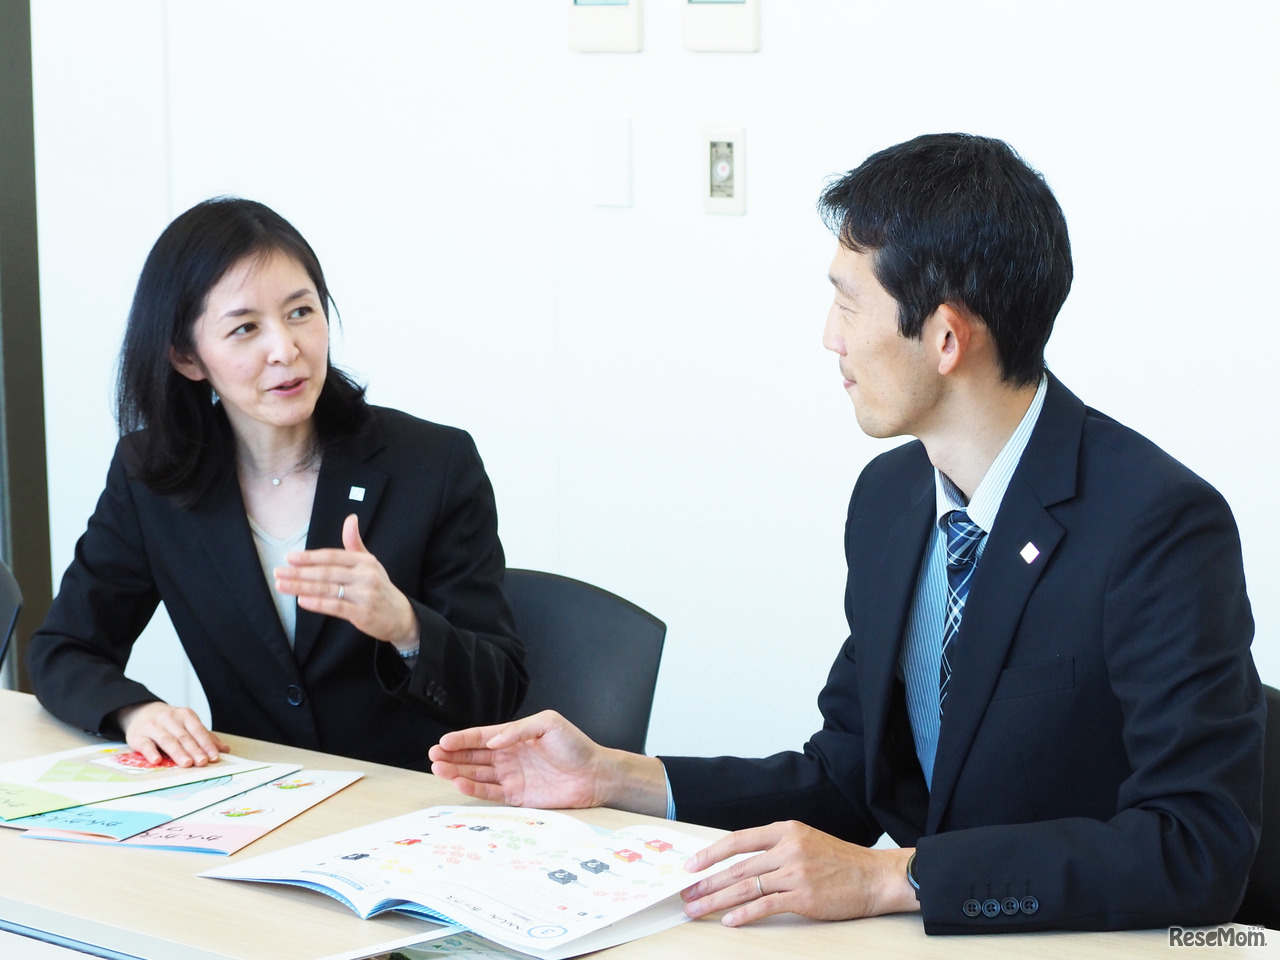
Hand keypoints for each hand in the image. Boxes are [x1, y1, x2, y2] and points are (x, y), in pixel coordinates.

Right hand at [115, 701, 228, 767]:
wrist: (141, 711)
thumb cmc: (169, 722)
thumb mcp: (187, 724)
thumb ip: (204, 737)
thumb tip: (224, 749)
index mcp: (185, 715)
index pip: (198, 730)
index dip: (207, 744)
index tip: (214, 757)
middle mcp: (169, 719)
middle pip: (184, 736)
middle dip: (194, 750)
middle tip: (202, 762)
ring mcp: (153, 726)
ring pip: (167, 740)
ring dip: (177, 752)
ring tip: (186, 763)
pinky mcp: (138, 736)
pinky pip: (145, 744)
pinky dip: (151, 752)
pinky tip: (157, 761)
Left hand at [275, 514, 417, 649]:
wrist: (400, 616)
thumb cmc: (379, 587)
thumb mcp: (369, 563)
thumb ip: (354, 543)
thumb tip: (350, 518)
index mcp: (365, 561)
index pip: (333, 556)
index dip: (310, 557)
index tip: (290, 558)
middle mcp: (366, 575)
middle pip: (327, 572)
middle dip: (300, 572)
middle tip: (278, 572)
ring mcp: (365, 595)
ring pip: (327, 589)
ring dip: (301, 587)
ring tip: (282, 585)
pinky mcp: (363, 613)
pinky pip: (336, 607)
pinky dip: (317, 603)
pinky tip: (301, 600)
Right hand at [429, 710, 666, 814]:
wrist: (595, 774)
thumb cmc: (575, 745)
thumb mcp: (548, 724)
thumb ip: (518, 730)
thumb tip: (492, 740)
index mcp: (514, 736)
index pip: (481, 737)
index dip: (461, 739)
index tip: (442, 741)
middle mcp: (509, 756)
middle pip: (473, 756)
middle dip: (452, 755)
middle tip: (434, 756)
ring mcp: (512, 777)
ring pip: (477, 774)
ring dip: (457, 772)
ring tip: (439, 769)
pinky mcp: (517, 796)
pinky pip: (490, 792)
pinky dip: (473, 789)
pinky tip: (459, 783)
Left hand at [680, 821, 917, 926]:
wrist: (875, 877)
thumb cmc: (840, 861)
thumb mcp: (805, 840)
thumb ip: (775, 848)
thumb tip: (739, 863)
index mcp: (785, 829)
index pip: (738, 840)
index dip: (711, 854)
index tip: (691, 867)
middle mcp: (787, 848)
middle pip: (737, 867)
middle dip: (707, 883)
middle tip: (686, 895)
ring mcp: (795, 872)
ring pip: (745, 887)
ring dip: (717, 901)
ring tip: (697, 910)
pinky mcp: (803, 896)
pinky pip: (765, 905)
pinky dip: (744, 914)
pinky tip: (728, 921)